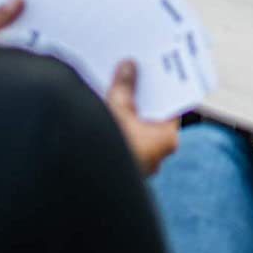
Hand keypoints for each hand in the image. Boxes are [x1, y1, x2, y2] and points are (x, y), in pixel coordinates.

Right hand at [106, 60, 180, 175]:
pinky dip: (117, 128)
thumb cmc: (104, 149)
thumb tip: (128, 67)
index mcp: (166, 139)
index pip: (170, 104)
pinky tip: (102, 110)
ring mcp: (139, 165)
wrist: (82, 185)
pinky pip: (123, 142)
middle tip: (133, 70)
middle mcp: (157, 155)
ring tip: (115, 86)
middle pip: (152, 115)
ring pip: (136, 130)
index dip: (161, 84)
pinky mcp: (121, 171)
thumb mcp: (115, 108)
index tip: (154, 67)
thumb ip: (124, 86)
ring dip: (127, 111)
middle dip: (141, 96)